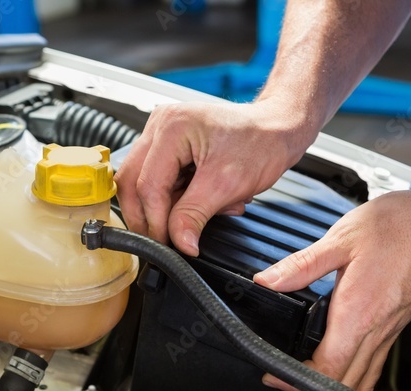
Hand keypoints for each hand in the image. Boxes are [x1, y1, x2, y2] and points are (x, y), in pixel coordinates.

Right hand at [114, 99, 313, 255]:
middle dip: (148, 216)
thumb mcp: (226, 185)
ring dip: (165, 207)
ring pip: (142, 183)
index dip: (155, 221)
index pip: (147, 185)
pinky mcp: (169, 146)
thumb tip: (178, 243)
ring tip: (198, 214)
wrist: (278, 130)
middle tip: (163, 241)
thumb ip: (194, 216)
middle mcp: (160, 125)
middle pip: (132, 182)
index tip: (167, 245)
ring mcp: (162, 134)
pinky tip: (202, 202)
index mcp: (171, 127)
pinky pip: (159, 180)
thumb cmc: (261, 143)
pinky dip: (176, 199)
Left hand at [253, 187, 410, 390]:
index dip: (297, 385)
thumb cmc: (402, 228)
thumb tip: (267, 280)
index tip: (272, 386)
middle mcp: (374, 334)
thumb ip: (302, 264)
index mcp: (358, 314)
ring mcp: (385, 337)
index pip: (326, 369)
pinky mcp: (391, 333)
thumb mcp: (343, 238)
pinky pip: (369, 376)